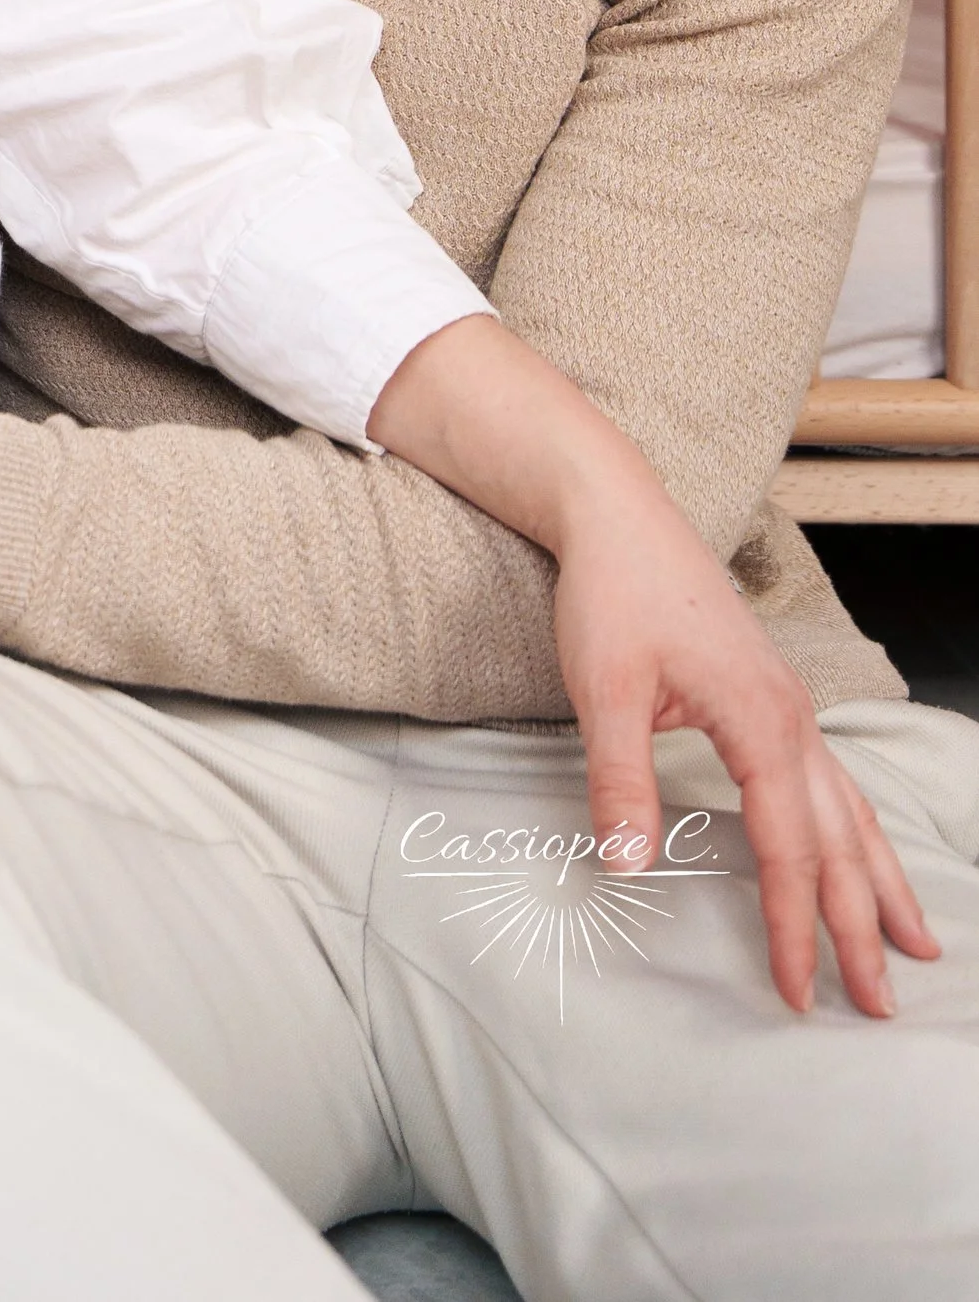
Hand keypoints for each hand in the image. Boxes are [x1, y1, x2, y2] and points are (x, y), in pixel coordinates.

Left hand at [370, 314, 933, 1016]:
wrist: (618, 515)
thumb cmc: (612, 594)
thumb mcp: (604, 690)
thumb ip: (620, 780)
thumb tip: (628, 867)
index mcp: (760, 721)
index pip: (788, 848)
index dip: (792, 924)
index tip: (794, 990)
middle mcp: (792, 718)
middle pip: (839, 841)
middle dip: (861, 926)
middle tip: (880, 1004)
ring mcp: (790, 706)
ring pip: (852, 811)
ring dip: (881, 882)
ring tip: (917, 945)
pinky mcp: (773, 697)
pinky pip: (833, 780)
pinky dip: (858, 831)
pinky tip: (866, 855)